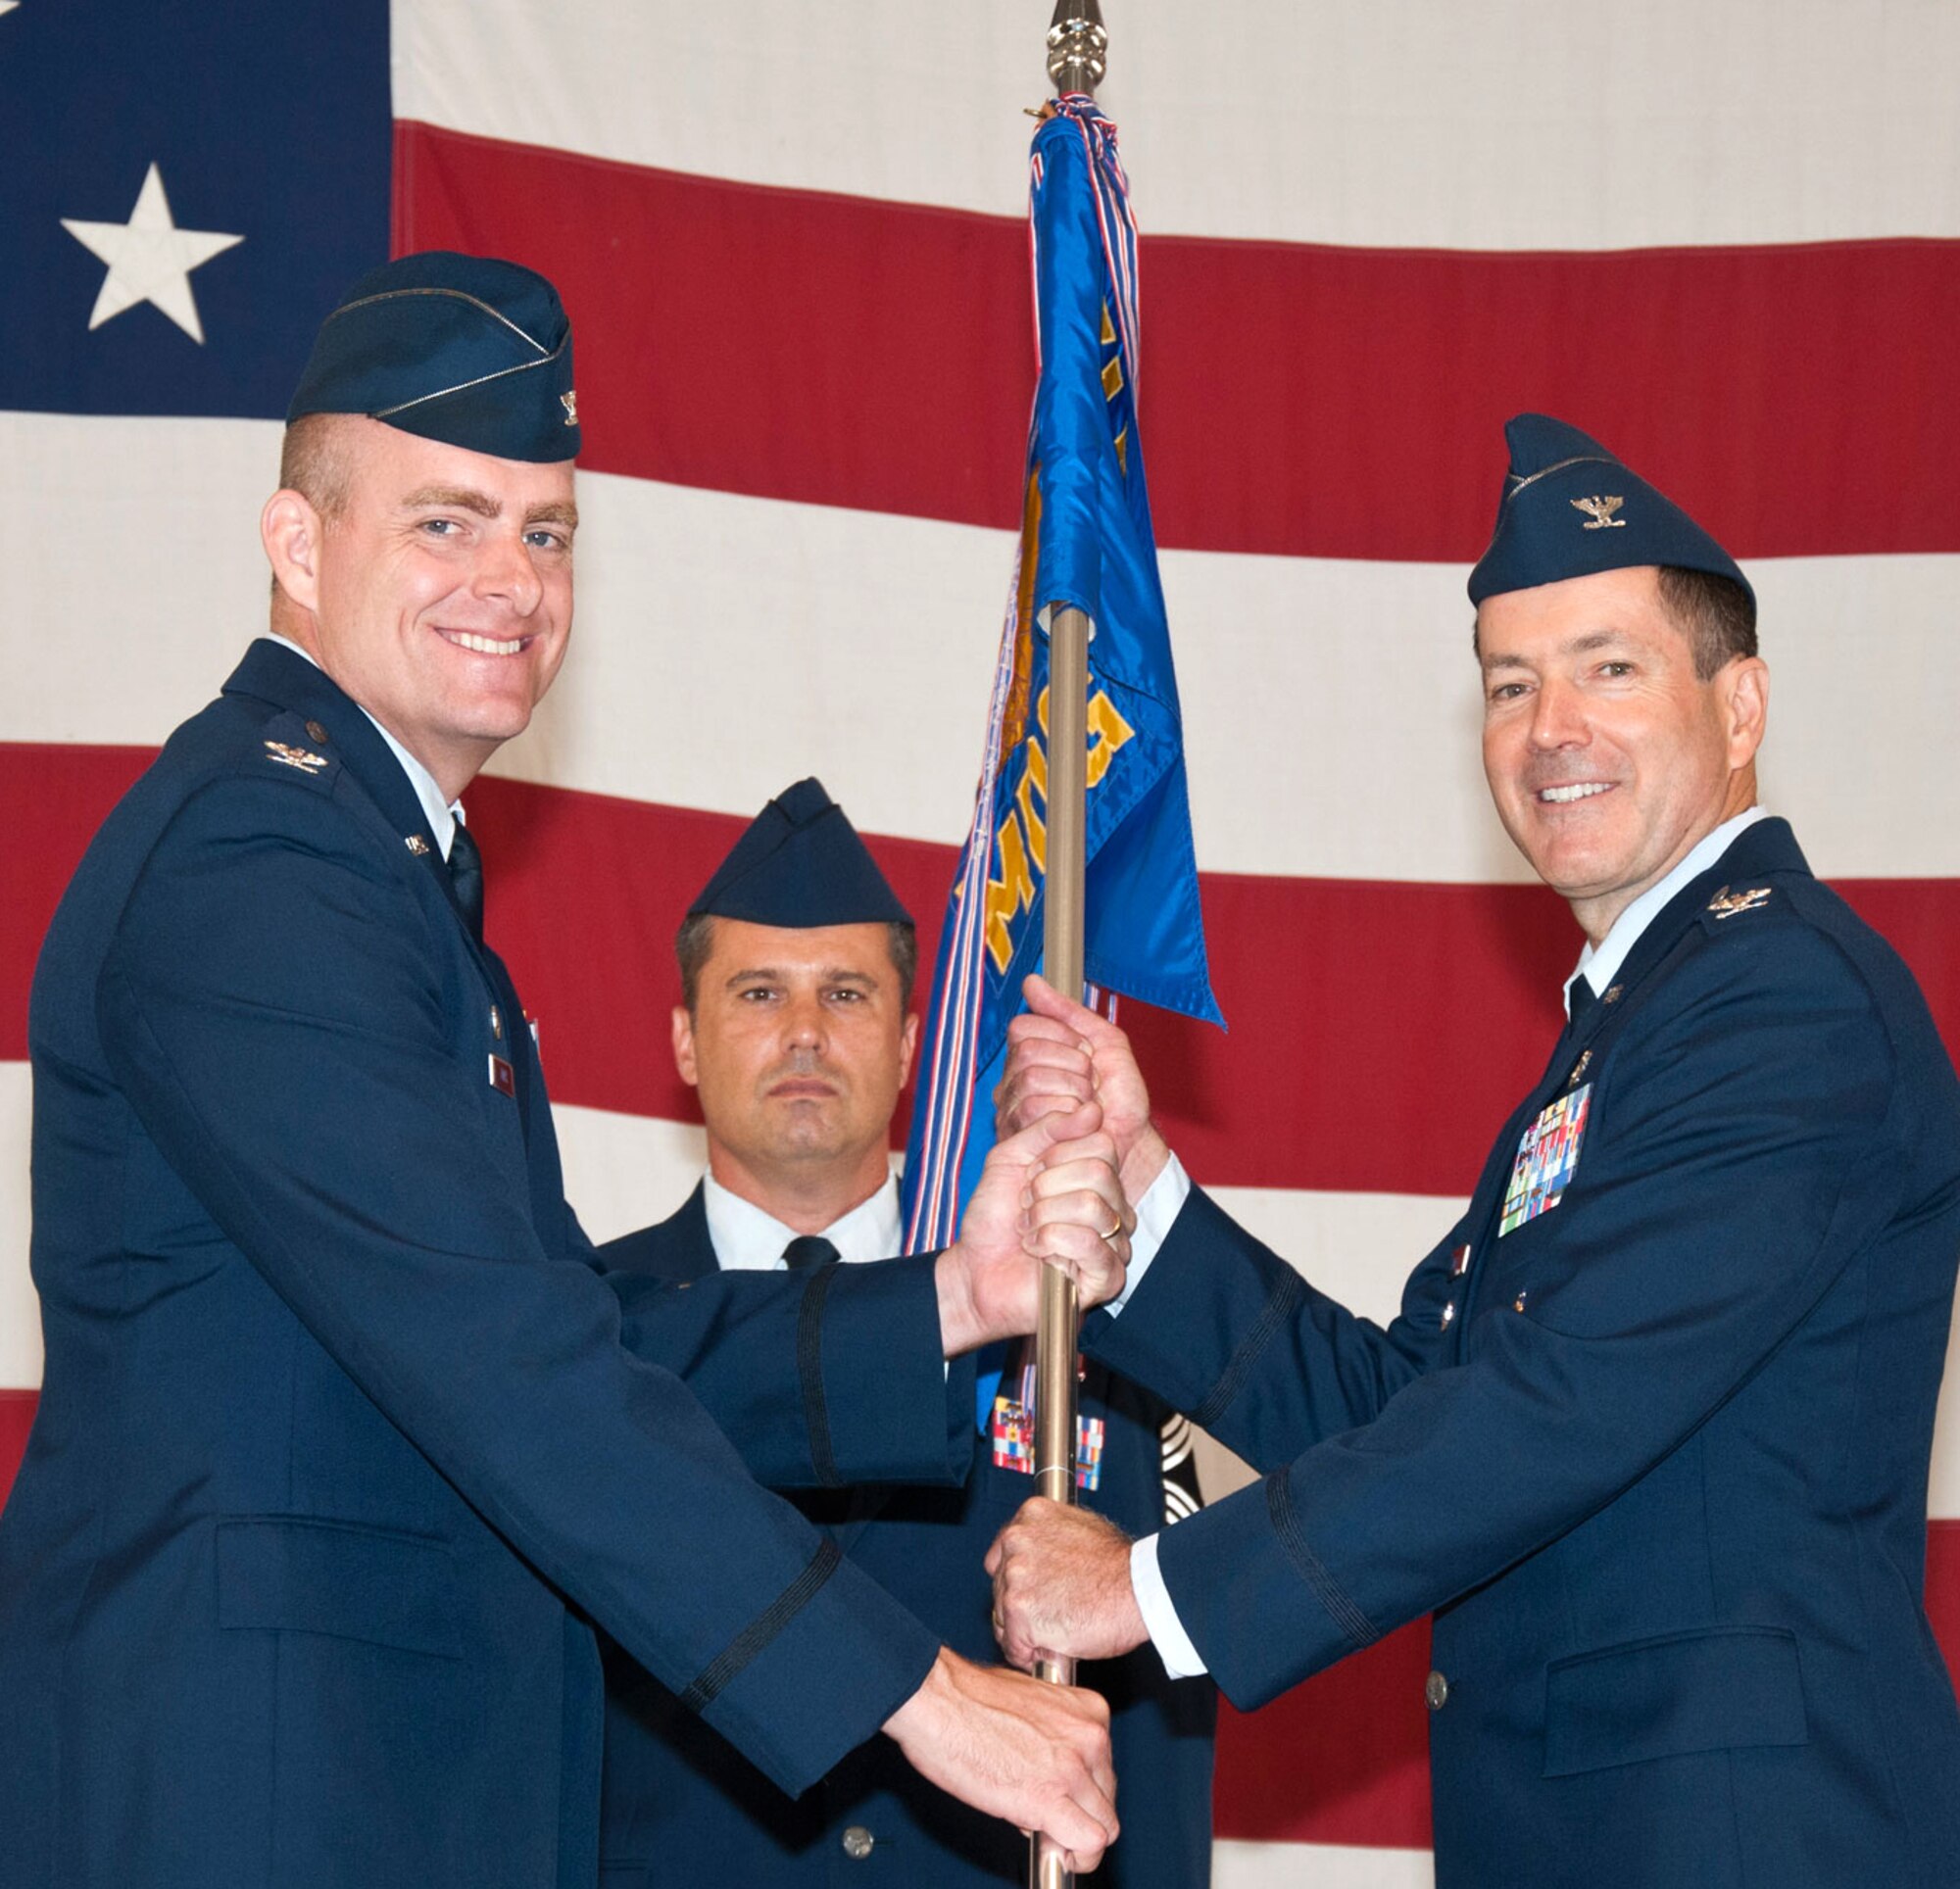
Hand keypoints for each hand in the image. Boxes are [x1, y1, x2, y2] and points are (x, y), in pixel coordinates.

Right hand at [883, 1646, 1117, 1872]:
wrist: (939, 1700)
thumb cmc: (968, 1696)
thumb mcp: (1031, 1704)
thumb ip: (1054, 1737)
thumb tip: (1050, 1770)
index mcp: (1087, 1710)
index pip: (1105, 1768)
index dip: (1080, 1790)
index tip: (1063, 1797)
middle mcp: (1089, 1737)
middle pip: (1107, 1799)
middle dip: (1080, 1814)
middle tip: (1048, 1818)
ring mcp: (1072, 1769)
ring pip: (1104, 1827)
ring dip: (1078, 1839)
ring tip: (1046, 1835)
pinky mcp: (1049, 1799)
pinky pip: (1089, 1842)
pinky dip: (1077, 1857)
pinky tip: (1054, 1853)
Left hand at [935, 1102, 1133, 1355]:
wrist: (974, 1273)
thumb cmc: (994, 1219)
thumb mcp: (1010, 1158)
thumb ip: (1047, 1130)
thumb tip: (1093, 1109)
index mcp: (1098, 1178)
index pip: (1101, 1142)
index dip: (1055, 1155)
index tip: (1029, 1177)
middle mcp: (1114, 1208)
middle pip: (1099, 1172)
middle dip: (1045, 1187)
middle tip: (1026, 1206)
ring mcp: (1115, 1244)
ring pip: (1093, 1206)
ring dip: (1043, 1216)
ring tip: (1028, 1231)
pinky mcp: (1108, 1278)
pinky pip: (1089, 1243)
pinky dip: (1050, 1242)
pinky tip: (1038, 1253)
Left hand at [986, 1497, 1148, 1669]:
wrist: (1139, 1588)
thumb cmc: (1122, 1566)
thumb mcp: (1084, 1531)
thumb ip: (1052, 1541)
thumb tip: (1046, 1561)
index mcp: (1031, 1515)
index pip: (1001, 1553)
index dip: (1016, 1581)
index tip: (1029, 1594)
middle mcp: (1016, 1540)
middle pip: (999, 1587)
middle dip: (1020, 1607)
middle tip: (1047, 1620)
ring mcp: (1015, 1575)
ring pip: (1002, 1617)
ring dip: (1022, 1632)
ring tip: (1052, 1637)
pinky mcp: (1018, 1610)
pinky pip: (1012, 1645)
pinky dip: (1028, 1655)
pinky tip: (1049, 1652)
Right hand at [997, 976, 1169, 1204]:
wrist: (1133, 1143)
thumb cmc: (1120, 1099)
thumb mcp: (1104, 1043)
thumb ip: (1067, 1012)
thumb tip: (1031, 982)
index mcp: (1031, 1055)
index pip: (1024, 1027)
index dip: (1063, 1038)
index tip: (1088, 1055)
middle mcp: (1014, 1081)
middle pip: (1028, 1053)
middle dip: (1072, 1066)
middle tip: (1090, 1086)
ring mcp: (1012, 1110)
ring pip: (1030, 1081)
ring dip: (1073, 1092)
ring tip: (1087, 1107)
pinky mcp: (1019, 1138)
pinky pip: (1033, 1110)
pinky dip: (1068, 1115)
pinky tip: (1079, 1125)